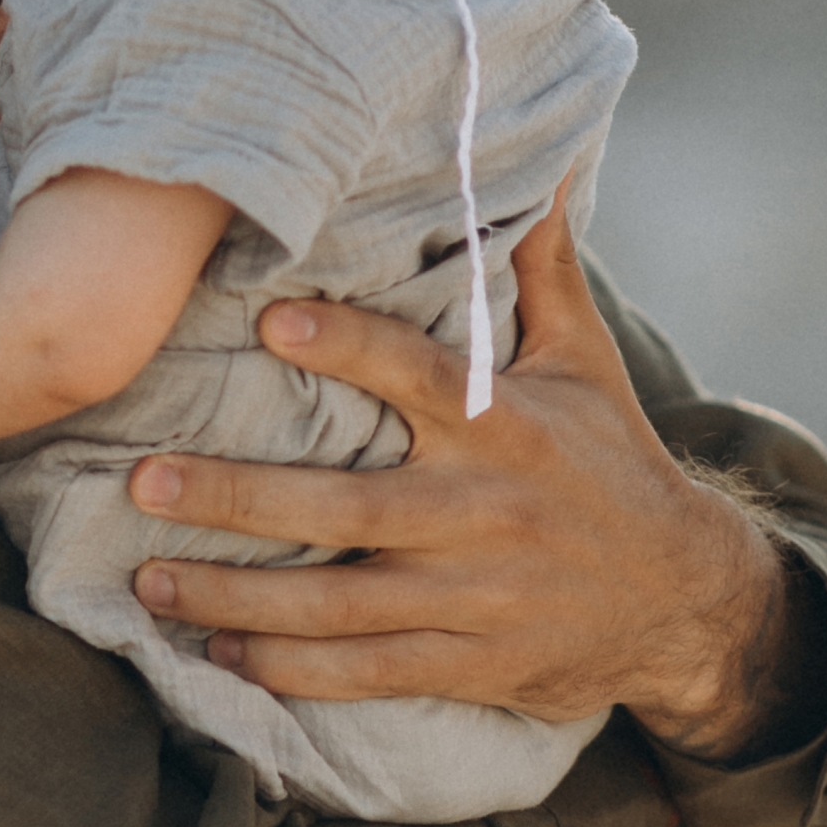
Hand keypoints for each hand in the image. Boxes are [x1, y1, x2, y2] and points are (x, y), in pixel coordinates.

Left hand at [126, 180, 800, 750]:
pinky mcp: (468, 664)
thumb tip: (542, 154)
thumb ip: (542, 267)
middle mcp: (485, 512)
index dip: (346, 347)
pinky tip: (218, 653)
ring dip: (235, 596)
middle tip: (142, 481)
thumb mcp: (586, 360)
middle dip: (236, 497)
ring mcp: (473, 597)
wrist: (685, 600)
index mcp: (507, 426)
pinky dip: (286, 669)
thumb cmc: (611, 462)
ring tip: (151, 578)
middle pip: (344, 508)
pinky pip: (363, 672)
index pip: (419, 376)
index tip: (268, 321)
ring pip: (336, 606)